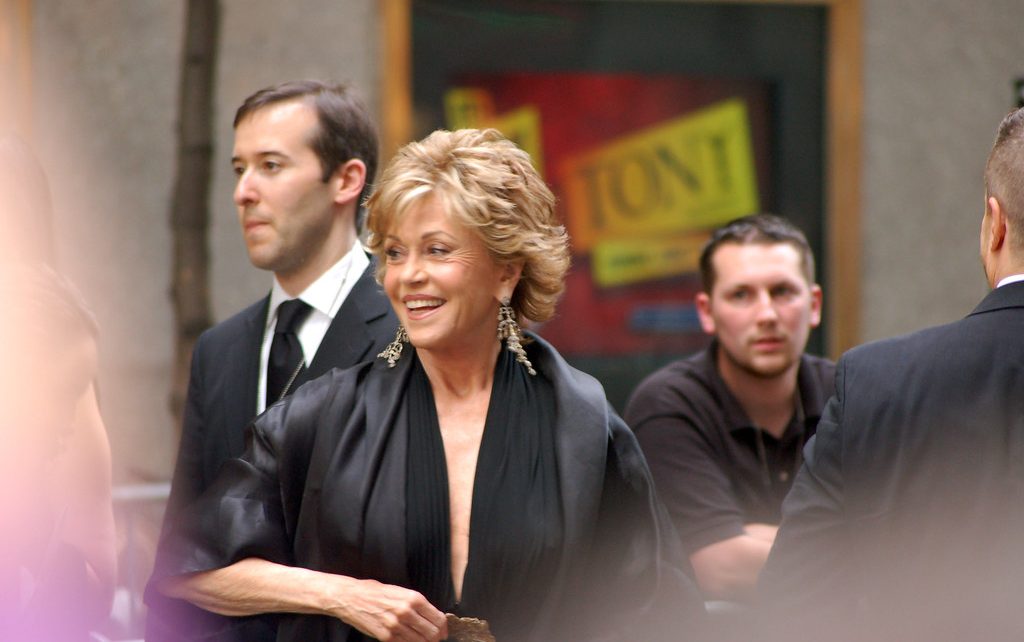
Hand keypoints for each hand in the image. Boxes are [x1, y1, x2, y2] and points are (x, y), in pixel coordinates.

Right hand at [332, 578, 447, 641]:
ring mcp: (396, 625)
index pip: (438, 618)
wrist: (351, 597)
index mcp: (413, 598)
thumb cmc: (375, 592)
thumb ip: (416, 604)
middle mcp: (407, 611)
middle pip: (432, 633)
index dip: (444, 628)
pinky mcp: (386, 636)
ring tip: (422, 640)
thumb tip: (431, 617)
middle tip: (435, 639)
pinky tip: (409, 641)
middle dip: (436, 638)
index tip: (443, 631)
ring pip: (421, 641)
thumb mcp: (400, 591)